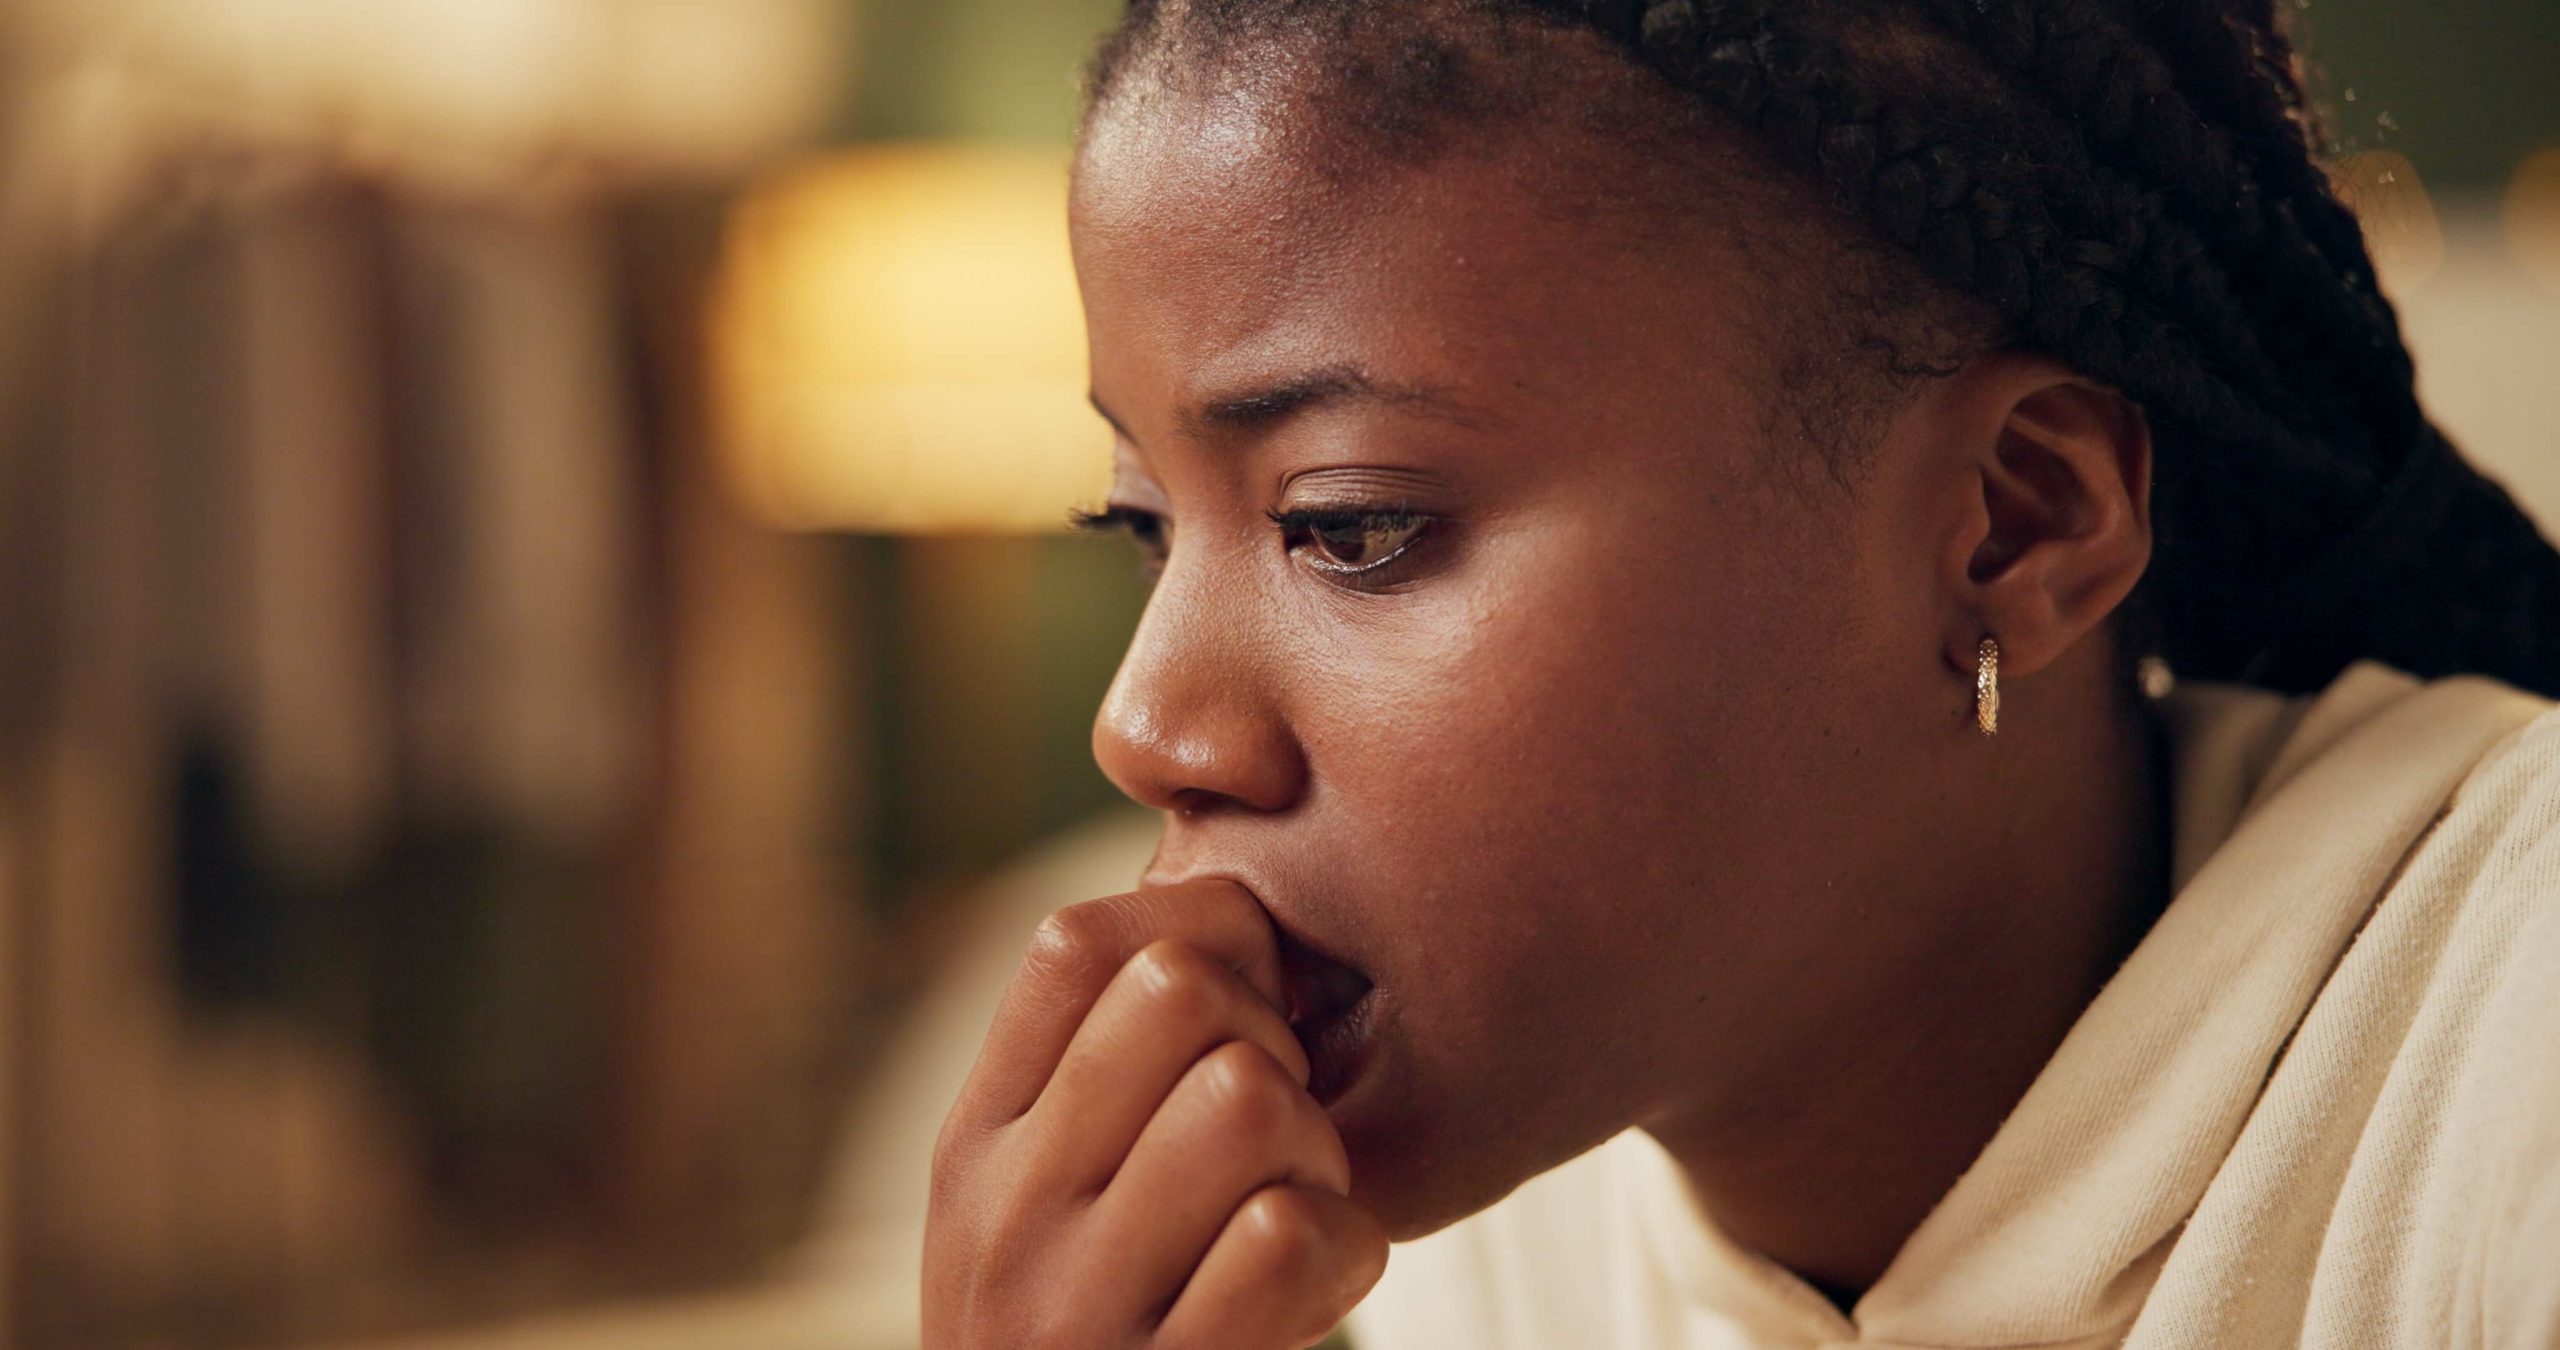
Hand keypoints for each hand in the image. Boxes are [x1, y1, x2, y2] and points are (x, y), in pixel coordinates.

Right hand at [924, 879, 1387, 1348]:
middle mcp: (1005, 1213)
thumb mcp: (1043, 1206)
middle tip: (1279, 1113)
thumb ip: (1099, 1080)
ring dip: (1316, 1146)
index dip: (1201, 929)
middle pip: (1182, 991)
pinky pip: (1295, 1234)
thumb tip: (1228, 908)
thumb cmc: (1095, 1337)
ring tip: (1291, 1199)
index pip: (1075, 940)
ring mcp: (1079, 1308)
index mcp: (975, 1145)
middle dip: (1272, 1032)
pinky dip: (1345, 1245)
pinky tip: (1316, 1280)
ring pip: (1251, 1098)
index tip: (1247, 999)